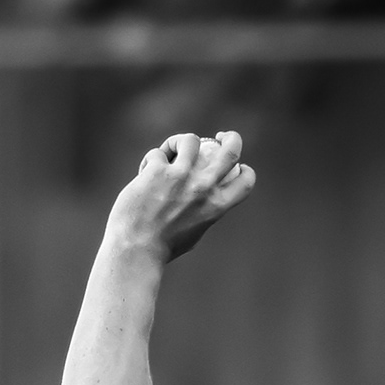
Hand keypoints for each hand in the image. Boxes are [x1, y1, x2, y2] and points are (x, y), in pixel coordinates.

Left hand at [107, 129, 256, 262]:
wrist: (138, 248)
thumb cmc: (163, 246)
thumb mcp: (195, 231)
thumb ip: (204, 211)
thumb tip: (207, 200)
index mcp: (217, 206)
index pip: (247, 180)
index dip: (245, 169)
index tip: (236, 166)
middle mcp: (204, 188)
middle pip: (231, 150)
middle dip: (230, 137)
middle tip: (219, 136)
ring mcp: (182, 176)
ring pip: (191, 140)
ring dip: (180, 142)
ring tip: (171, 153)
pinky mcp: (158, 170)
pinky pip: (157, 154)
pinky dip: (150, 161)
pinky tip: (143, 174)